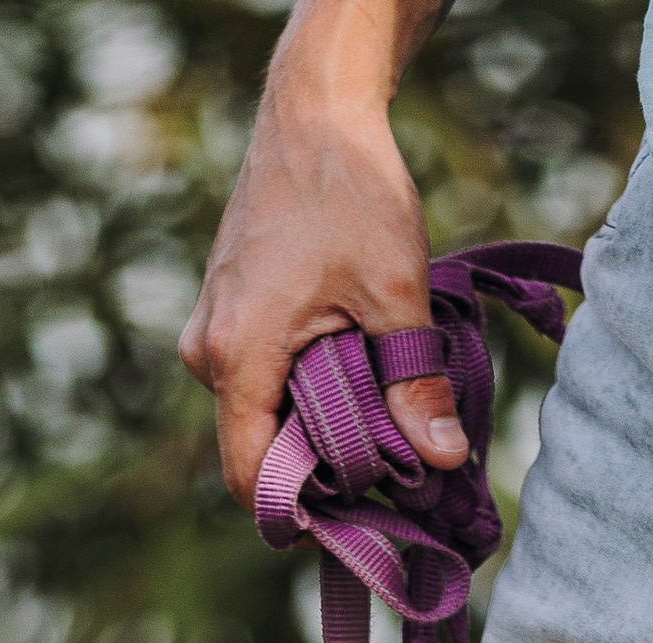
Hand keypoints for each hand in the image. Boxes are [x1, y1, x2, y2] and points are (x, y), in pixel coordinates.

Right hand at [179, 9, 465, 504]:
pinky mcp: (226, 313)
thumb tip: (445, 460)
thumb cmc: (350, 189)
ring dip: (316, 427)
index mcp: (237, 356)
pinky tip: (352, 374)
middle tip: (390, 466)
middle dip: (321, 469)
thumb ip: (415, 381)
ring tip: (378, 412)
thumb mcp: (395, 291)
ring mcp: (211, 330)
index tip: (357, 522)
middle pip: (259, 451)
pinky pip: (260, 379)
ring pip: (261, 414)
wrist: (315, 109)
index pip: (250, 478)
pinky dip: (303, 391)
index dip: (301, 514)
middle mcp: (207, 351)